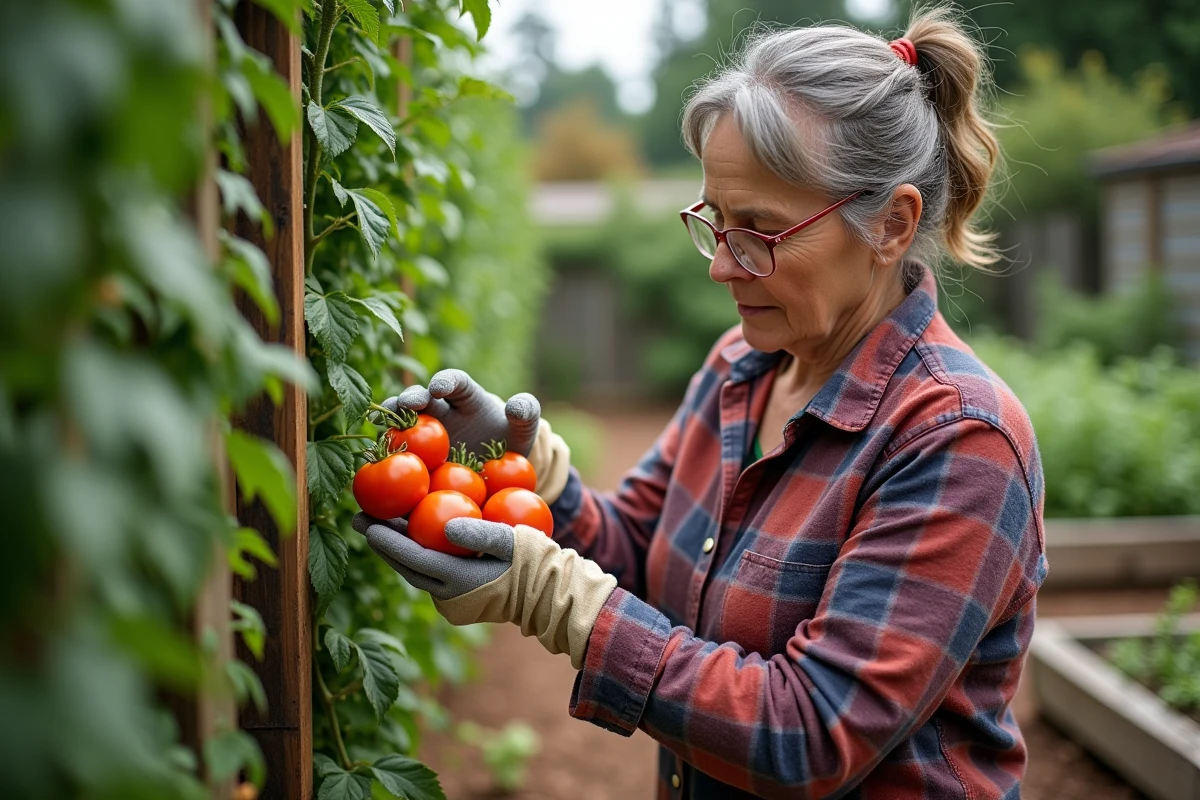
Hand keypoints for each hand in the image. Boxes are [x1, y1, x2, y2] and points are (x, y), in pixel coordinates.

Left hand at [353, 513, 615, 668]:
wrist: (549, 594)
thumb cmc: (534, 562)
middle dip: (381, 542)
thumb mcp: (512, 541)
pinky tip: (405, 532)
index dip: (388, 542)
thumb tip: (446, 524)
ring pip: (415, 570)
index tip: (367, 524)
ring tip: (373, 523)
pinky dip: (414, 554)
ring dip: (395, 548)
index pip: (415, 559)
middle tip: (358, 518)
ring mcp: (452, 600)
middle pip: (407, 566)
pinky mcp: (456, 597)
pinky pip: (428, 572)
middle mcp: (449, 596)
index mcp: (459, 582)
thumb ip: (480, 533)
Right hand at [383, 368, 539, 456]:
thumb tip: (516, 407)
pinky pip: (399, 452)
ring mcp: (425, 434)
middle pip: (422, 398)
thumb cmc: (510, 441)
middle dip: (412, 398)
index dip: (446, 381)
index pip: (456, 382)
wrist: (497, 471)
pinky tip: (377, 458)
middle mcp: (441, 410)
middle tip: (406, 404)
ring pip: (402, 422)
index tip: (439, 387)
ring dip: (390, 420)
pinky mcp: (416, 456)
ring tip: (381, 425)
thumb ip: (527, 412)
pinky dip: (387, 452)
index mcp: (467, 397)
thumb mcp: (525, 428)